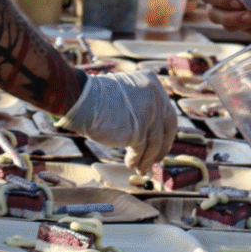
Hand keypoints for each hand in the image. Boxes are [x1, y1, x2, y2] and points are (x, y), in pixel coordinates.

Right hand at [57, 69, 177, 172]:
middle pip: (168, 127)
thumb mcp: (127, 93)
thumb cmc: (97, 98)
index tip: (161, 144)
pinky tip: (130, 164)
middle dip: (162, 146)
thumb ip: (142, 105)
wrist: (81, 98)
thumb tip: (151, 133)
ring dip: (147, 158)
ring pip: (155, 142)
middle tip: (155, 160)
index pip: (167, 112)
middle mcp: (155, 96)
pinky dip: (137, 159)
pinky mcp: (138, 129)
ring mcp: (149, 112)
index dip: (165, 131)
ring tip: (140, 168)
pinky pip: (141, 149)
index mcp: (152, 83)